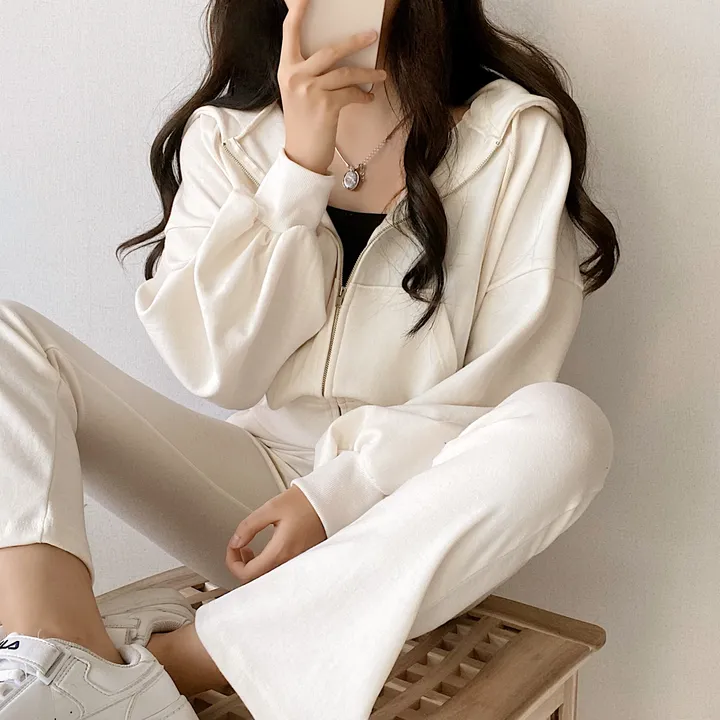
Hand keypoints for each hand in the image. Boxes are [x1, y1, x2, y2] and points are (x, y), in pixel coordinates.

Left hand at [225, 485, 326, 583]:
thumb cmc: (305, 503)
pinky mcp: (303, 560)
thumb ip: (249, 526)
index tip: (232, 548)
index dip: (232, 562)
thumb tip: (236, 541)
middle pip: (256, 580)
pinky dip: (267, 565)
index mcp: (280, 551)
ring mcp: (298, 563)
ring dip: (253, 566)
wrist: (329, 501)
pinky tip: (266, 550)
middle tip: (239, 549)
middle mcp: (290, 562)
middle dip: (241, 565)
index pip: (247, 574)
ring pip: (267, 578)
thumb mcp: (271, 508)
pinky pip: (279, 572)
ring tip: (250, 549)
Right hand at [279, 0, 386, 173]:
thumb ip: (310, 72)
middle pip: (329, 49)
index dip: (298, 11)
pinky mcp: (325, 106)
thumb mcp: (298, 93)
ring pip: (346, 72)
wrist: (301, 156)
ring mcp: (309, 91)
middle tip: (372, 35)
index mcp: (286, 69)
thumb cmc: (303, 123)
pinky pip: (351, 93)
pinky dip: (363, 95)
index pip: (290, 31)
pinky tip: (368, 98)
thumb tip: (339, 55)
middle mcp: (295, 76)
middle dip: (354, 41)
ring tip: (380, 74)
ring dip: (367, 73)